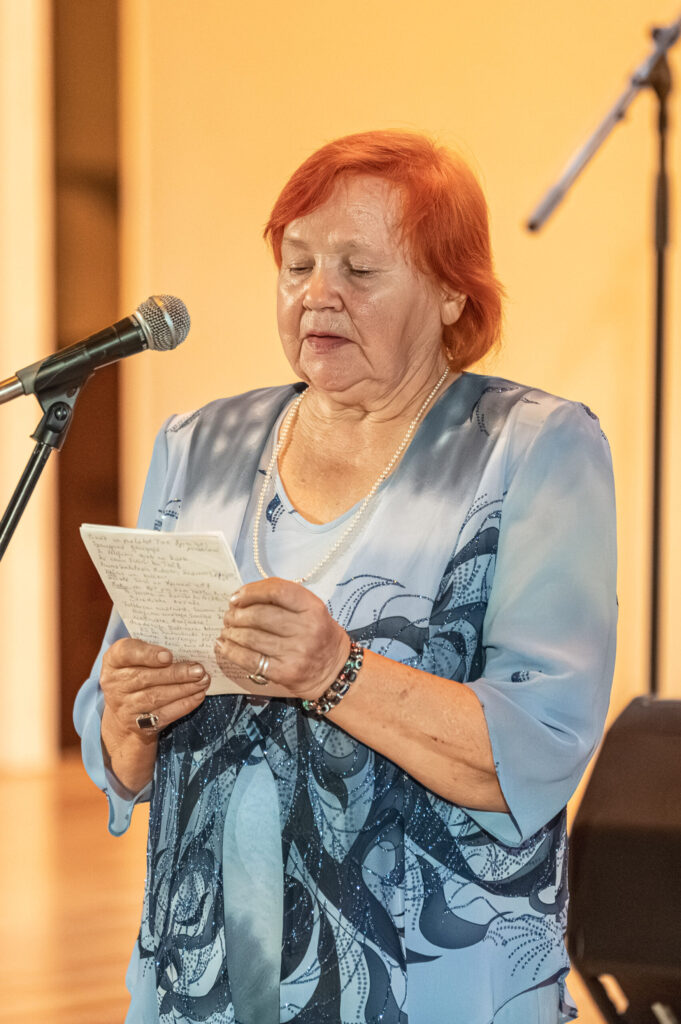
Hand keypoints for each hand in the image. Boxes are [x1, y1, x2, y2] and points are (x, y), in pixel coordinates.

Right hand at [100, 637, 210, 736]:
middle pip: (145, 677)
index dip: (148, 654)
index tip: (169, 656)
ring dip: (183, 689)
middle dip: (176, 674)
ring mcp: (123, 705)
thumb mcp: (137, 657)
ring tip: (202, 681)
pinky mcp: (137, 723)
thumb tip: (187, 649)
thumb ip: (155, 650)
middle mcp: (114, 683)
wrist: (125, 711)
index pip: (126, 652)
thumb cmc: (137, 672)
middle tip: (198, 670)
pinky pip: (163, 714)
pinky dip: (183, 705)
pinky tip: (198, 696)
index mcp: (113, 660)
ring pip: (155, 697)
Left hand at [215, 578, 349, 699]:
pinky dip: (231, 651)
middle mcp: (307, 629)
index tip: (237, 597)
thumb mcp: (311, 610)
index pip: (276, 591)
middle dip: (237, 614)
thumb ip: (283, 600)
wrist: (335, 671)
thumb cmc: (319, 635)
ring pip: (251, 637)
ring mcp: (296, 652)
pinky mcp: (285, 672)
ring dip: (232, 632)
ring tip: (227, 630)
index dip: (251, 592)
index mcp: (313, 608)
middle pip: (259, 615)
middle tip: (229, 616)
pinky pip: (250, 659)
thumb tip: (242, 598)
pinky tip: (224, 646)